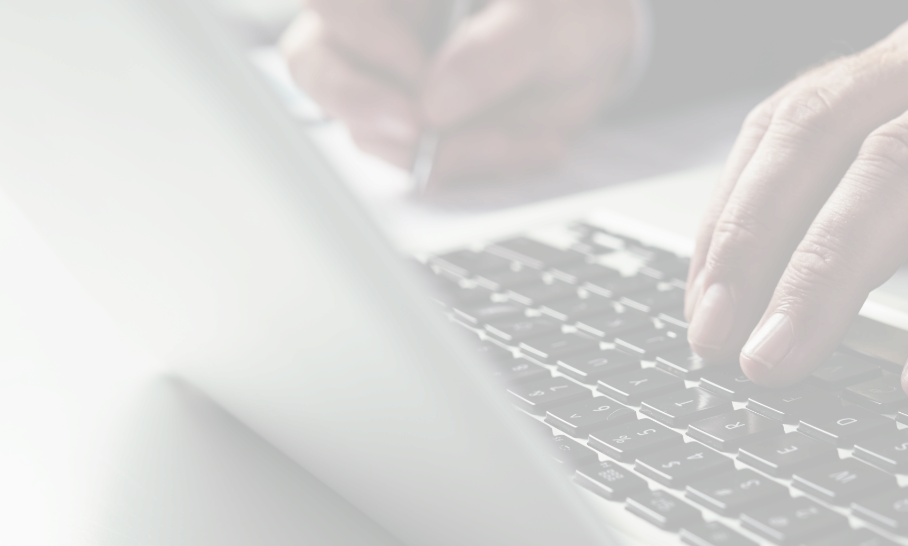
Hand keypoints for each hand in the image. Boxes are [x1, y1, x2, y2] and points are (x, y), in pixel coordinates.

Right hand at [280, 0, 636, 184]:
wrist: (591, 50)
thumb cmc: (562, 11)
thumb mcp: (545, 18)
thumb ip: (495, 50)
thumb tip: (439, 98)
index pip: (330, 0)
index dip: (361, 36)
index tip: (413, 67)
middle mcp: (376, 30)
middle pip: (316, 67)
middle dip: (361, 105)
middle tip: (417, 130)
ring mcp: (389, 85)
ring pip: (371, 132)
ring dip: (443, 151)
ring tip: (515, 138)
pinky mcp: (415, 135)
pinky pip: (420, 166)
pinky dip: (474, 167)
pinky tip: (527, 146)